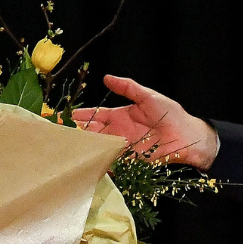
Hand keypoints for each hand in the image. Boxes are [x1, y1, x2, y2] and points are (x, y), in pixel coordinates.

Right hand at [71, 75, 218, 169]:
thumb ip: (128, 87)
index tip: (57, 117)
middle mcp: (117, 132)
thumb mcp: (148, 96)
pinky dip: (98, 165)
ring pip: (97, 149)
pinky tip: (85, 166)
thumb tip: (107, 77)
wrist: (188, 135)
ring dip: (82, 150)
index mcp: (118, 115)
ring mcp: (122, 148)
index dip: (76, 116)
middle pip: (90, 133)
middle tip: (54, 136)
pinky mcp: (130, 161)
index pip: (92, 115)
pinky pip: (111, 163)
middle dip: (73, 134)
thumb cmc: (171, 113)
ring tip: (64, 151)